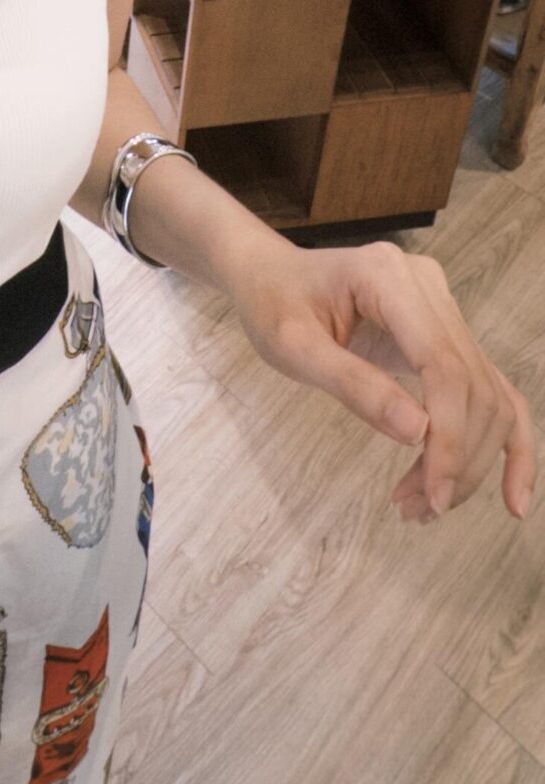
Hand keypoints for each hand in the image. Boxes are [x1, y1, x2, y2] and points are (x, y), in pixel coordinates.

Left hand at [228, 239, 534, 525]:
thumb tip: (417, 434)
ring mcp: (444, 307)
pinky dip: (506, 441)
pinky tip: (511, 497)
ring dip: (471, 459)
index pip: (443, 366)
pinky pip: (491, 388)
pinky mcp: (448, 332)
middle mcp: (430, 287)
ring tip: (426, 505)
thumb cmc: (273, 305)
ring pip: (488, 395)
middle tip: (420, 509)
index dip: (449, 436)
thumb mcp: (293, 348)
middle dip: (458, 457)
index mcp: (389, 278)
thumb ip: (353, 385)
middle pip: (473, 385)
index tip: (434, 493)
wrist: (271, 274)